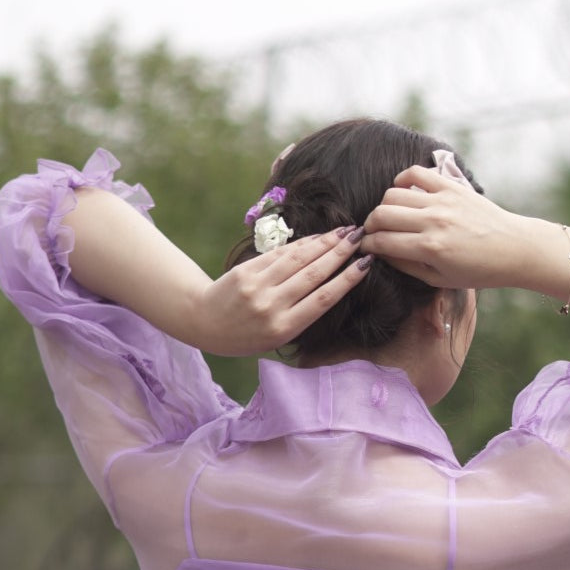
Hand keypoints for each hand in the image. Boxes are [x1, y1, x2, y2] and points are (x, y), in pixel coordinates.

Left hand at [191, 228, 369, 355]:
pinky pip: (280, 255)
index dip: (346, 279)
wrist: (204, 322)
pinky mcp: (246, 271)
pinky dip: (301, 245)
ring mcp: (258, 287)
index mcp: (283, 329)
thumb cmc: (246, 335)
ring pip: (298, 260)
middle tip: (361, 237)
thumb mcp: (275, 337)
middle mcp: (272, 307)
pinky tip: (318, 237)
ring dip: (325, 243)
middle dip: (340, 253)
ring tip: (345, 232)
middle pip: (313, 274)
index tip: (365, 264)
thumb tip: (329, 282)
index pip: (323, 299)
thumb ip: (299, 314)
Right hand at [362, 166, 521, 289]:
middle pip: (382, 215)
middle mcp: (434, 221)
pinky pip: (416, 173)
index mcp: (430, 248)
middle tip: (372, 232)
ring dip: (384, 206)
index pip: (383, 242)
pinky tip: (402, 192)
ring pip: (393, 194)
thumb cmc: (479, 270)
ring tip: (389, 216)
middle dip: (370, 225)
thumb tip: (381, 254)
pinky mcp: (452, 187)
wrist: (514, 248)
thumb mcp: (440, 279)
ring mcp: (443, 201)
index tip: (364, 248)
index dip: (367, 246)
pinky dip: (402, 180)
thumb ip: (407, 266)